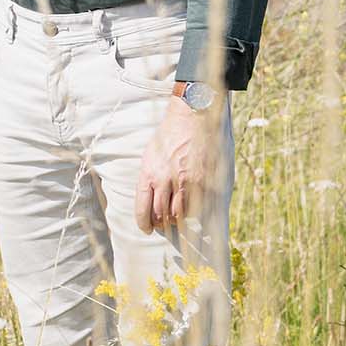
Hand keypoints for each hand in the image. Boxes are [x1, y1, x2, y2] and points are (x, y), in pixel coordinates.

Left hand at [135, 96, 217, 232]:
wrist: (192, 117)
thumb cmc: (170, 135)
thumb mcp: (151, 155)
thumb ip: (150, 178)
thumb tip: (150, 200)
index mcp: (149, 173)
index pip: (142, 209)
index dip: (144, 223)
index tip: (147, 228)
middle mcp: (165, 180)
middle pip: (160, 215)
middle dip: (160, 223)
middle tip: (162, 224)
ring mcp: (186, 182)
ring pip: (179, 215)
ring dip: (177, 218)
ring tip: (177, 215)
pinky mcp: (203, 181)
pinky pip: (197, 206)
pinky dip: (193, 210)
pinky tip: (192, 205)